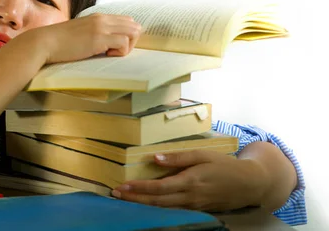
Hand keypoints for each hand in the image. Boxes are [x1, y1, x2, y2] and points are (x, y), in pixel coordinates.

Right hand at [26, 13, 141, 64]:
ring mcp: (101, 27)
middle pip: (134, 26)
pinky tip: (105, 55)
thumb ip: (92, 33)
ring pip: (133, 32)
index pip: (126, 21)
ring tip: (109, 53)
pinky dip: (120, 52)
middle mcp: (102, 19)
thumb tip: (105, 44)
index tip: (115, 47)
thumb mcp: (79, 33)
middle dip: (130, 41)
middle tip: (114, 52)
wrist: (45, 43)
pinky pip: (124, 43)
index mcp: (97, 17)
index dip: (126, 35)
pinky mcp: (99, 38)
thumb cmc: (59, 43)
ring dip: (126, 46)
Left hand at [112, 150, 267, 211]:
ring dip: (143, 204)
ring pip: (163, 208)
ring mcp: (193, 206)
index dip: (139, 189)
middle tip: (116, 194)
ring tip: (126, 199)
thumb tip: (154, 158)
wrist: (249, 184)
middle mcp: (189, 197)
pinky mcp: (197, 209)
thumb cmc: (225, 165)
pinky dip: (157, 207)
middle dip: (135, 199)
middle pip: (157, 202)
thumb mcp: (202, 154)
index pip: (158, 188)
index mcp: (190, 181)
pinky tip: (147, 203)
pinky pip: (173, 210)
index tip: (122, 186)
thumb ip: (178, 157)